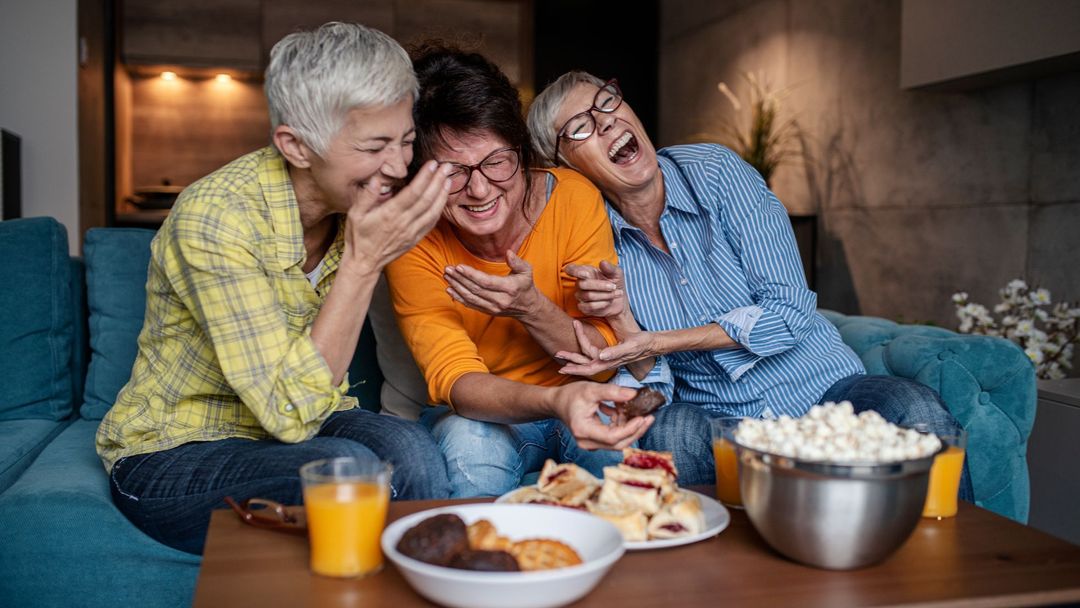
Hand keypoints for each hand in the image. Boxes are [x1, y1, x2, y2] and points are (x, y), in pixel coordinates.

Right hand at [341, 161, 452, 276]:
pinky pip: (431, 224)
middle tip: (447, 166)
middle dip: (438, 181)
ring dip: (442, 195)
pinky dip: (439, 211)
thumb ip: (366, 196)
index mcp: (390, 214)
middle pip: (427, 199)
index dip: (425, 177)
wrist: (364, 262)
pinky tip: (442, 200)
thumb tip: (376, 180)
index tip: (433, 164)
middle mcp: (404, 223)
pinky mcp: (415, 239)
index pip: (413, 192)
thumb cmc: (358, 236)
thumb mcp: (354, 214)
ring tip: (448, 179)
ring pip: (432, 211)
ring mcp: (412, 232)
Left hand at [444, 251, 542, 317]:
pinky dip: (458, 297)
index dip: (471, 275)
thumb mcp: (526, 271)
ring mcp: (493, 308)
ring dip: (456, 287)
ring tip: (447, 276)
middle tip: (447, 269)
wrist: (528, 307)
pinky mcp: (488, 311)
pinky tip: (450, 289)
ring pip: (471, 298)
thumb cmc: (525, 285)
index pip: (486, 282)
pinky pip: (470, 305)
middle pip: (475, 289)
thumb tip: (508, 252)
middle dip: (459, 279)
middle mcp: (500, 300)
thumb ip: (517, 262)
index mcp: (509, 288)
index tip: (459, 266)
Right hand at [549, 381, 652, 449]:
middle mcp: (587, 442)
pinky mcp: (595, 440)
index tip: (643, 418)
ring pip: (618, 441)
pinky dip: (621, 425)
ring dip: (629, 426)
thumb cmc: (571, 395)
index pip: (612, 437)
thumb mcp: (591, 389)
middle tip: (649, 417)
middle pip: (618, 443)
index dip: (630, 429)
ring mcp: (591, 443)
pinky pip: (613, 437)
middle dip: (635, 431)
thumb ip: (612, 392)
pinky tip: (622, 411)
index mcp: (583, 430)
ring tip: (635, 410)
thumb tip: (634, 394)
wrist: (557, 402)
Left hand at [556, 323, 659, 376]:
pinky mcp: (610, 354)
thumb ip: (616, 351)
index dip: (575, 366)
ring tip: (562, 353)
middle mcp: (607, 362)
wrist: (653, 343)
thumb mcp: (631, 345)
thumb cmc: (643, 343)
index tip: (563, 364)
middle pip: (585, 364)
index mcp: (610, 362)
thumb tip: (601, 355)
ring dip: (575, 356)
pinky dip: (584, 353)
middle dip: (570, 361)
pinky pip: (593, 355)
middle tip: (556, 355)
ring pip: (588, 359)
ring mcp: (608, 359)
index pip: (589, 367)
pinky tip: (578, 352)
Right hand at [565, 260, 626, 318]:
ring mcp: (580, 296)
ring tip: (615, 293)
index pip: (571, 269)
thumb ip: (610, 268)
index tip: (586, 275)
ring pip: (588, 296)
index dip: (574, 271)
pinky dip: (602, 304)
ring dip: (605, 295)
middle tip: (613, 286)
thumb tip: (603, 263)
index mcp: (585, 271)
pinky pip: (590, 306)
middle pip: (582, 284)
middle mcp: (580, 283)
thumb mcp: (616, 273)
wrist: (619, 301)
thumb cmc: (615, 283)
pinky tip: (609, 301)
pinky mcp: (583, 307)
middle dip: (600, 286)